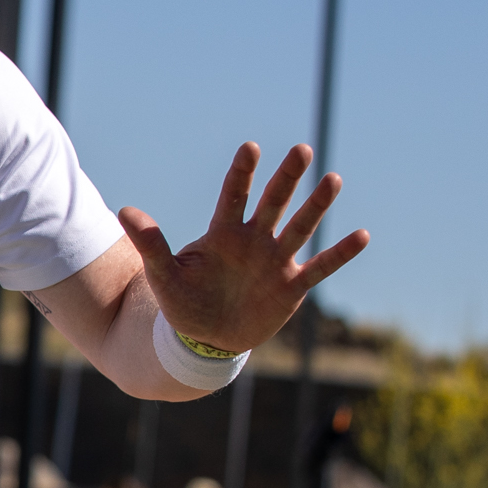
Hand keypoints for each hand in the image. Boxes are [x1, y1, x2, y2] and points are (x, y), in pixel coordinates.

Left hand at [116, 143, 369, 353]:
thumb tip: (124, 210)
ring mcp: (276, 261)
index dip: (242, 174)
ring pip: (300, 228)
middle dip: (287, 178)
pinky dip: (339, 254)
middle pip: (274, 203)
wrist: (205, 339)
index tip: (251, 148)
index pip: (234, 196)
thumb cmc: (183, 302)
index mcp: (223, 234)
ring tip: (333, 179)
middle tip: (301, 149)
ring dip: (316, 206)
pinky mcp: (292, 287)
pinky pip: (320, 268)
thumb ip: (150, 243)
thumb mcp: (163, 275)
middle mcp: (254, 241)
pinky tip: (362, 235)